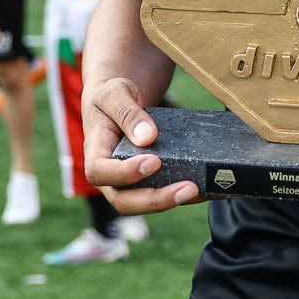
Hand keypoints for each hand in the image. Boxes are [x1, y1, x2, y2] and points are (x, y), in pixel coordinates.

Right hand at [82, 77, 204, 214]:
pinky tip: (203, 188)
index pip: (99, 172)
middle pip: (123, 200)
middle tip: (187, 187)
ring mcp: (126, 182)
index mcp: (94, 151)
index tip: (153, 162)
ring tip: (198, 189)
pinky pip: (160, 194)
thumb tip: (148, 137)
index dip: (123, 174)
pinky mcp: (146, 181)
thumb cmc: (113, 96)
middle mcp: (108, 175)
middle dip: (156, 200)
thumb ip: (128, 113)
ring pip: (143, 204)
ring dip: (171, 201)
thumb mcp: (116, 94)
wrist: (119, 101)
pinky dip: (180, 195)